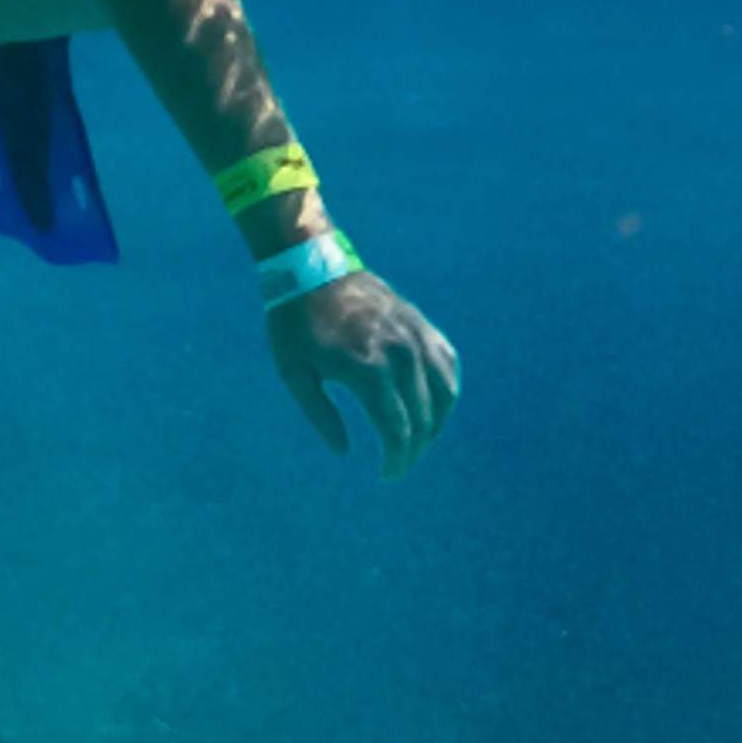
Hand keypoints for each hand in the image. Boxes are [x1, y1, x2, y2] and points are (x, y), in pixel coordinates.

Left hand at [270, 271, 459, 476]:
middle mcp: (400, 354)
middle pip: (423, 418)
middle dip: (414, 449)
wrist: (313, 267)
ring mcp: (416, 337)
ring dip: (435, 424)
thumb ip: (321, 415)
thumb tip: (343, 451)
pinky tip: (434, 406)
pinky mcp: (421, 325)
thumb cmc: (295, 323)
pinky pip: (447, 364)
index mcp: (368, 369)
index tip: (388, 475)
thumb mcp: (294, 372)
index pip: (397, 429)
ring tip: (418, 442)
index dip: (396, 459)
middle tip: (399, 465)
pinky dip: (445, 389)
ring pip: (444, 393)